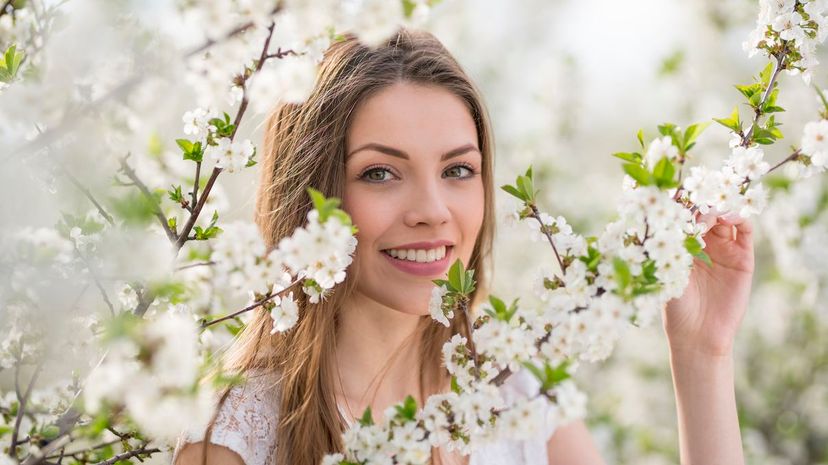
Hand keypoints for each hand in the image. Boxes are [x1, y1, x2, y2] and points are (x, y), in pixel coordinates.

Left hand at [663, 211, 754, 356]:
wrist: (698, 334)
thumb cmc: (675, 306)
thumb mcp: (668, 270)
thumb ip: (673, 244)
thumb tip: (672, 215)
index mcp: (681, 245)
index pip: (684, 217)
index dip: (682, 205)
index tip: (677, 196)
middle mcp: (703, 245)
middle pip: (706, 213)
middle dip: (702, 203)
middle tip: (698, 197)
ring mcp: (724, 250)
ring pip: (725, 218)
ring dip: (720, 207)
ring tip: (713, 209)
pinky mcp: (743, 259)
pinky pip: (745, 231)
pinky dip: (740, 219)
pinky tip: (729, 216)